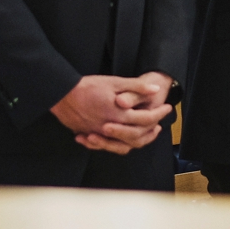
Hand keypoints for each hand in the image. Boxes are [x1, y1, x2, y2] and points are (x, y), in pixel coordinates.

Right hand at [51, 74, 172, 153]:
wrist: (62, 95)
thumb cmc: (88, 86)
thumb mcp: (114, 82)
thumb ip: (136, 87)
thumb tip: (155, 90)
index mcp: (119, 114)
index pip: (146, 119)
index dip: (159, 114)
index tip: (167, 107)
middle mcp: (110, 128)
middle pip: (137, 136)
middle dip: (152, 130)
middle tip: (160, 122)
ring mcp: (100, 135)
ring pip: (124, 145)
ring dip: (138, 140)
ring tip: (147, 133)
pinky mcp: (91, 136)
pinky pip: (108, 146)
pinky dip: (119, 144)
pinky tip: (124, 139)